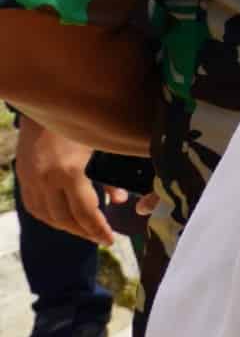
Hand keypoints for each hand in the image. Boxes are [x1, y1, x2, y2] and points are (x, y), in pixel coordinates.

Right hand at [15, 119, 121, 246]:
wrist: (48, 96)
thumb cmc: (84, 118)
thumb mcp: (103, 144)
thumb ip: (112, 175)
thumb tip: (120, 201)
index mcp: (67, 170)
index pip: (84, 211)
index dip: (98, 228)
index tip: (110, 239)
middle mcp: (44, 177)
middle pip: (63, 218)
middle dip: (84, 231)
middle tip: (101, 237)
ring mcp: (30, 176)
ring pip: (45, 215)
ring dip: (66, 226)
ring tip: (86, 230)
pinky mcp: (22, 172)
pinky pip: (33, 204)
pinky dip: (49, 215)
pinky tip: (63, 217)